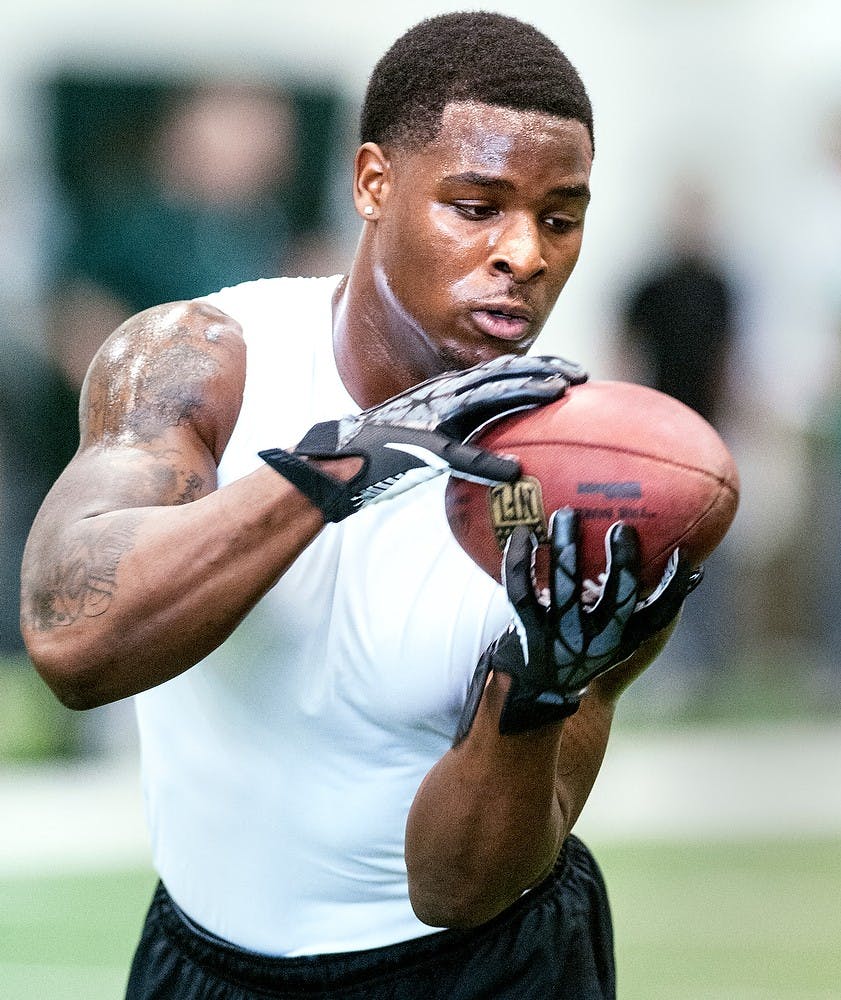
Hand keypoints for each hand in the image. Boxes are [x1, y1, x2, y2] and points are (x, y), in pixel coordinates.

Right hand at [259, 355, 585, 521]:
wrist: (337, 462)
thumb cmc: (381, 455)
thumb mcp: (427, 442)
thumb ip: (460, 441)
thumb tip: (498, 460)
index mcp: (448, 395)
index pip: (498, 372)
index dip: (536, 367)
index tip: (570, 371)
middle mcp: (443, 397)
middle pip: (501, 373)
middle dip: (543, 368)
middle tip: (581, 373)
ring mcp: (431, 418)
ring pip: (485, 398)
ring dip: (524, 394)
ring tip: (560, 392)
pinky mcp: (418, 447)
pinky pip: (458, 457)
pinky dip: (486, 464)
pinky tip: (514, 474)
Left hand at [463, 510, 702, 735]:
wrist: (540, 688)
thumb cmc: (587, 647)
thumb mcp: (619, 635)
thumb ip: (645, 604)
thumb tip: (691, 566)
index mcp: (623, 638)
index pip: (659, 615)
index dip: (674, 588)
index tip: (682, 554)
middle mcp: (597, 640)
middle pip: (618, 600)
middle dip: (624, 563)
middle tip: (621, 526)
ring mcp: (561, 637)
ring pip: (565, 589)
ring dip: (567, 548)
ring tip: (565, 514)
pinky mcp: (527, 631)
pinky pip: (520, 591)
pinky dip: (519, 560)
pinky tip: (523, 533)